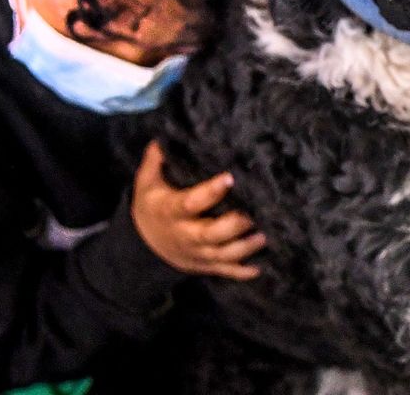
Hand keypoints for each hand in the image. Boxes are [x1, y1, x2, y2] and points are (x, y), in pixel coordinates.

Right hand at [131, 142, 265, 280]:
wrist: (145, 244)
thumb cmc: (152, 205)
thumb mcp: (146, 183)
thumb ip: (155, 161)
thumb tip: (163, 138)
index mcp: (171, 211)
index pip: (190, 203)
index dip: (209, 192)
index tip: (229, 177)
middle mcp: (185, 235)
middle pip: (209, 235)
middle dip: (232, 226)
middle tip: (252, 214)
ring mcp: (197, 253)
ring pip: (222, 255)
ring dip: (244, 248)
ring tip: (263, 236)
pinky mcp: (206, 265)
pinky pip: (225, 271)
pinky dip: (243, 271)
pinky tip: (260, 267)